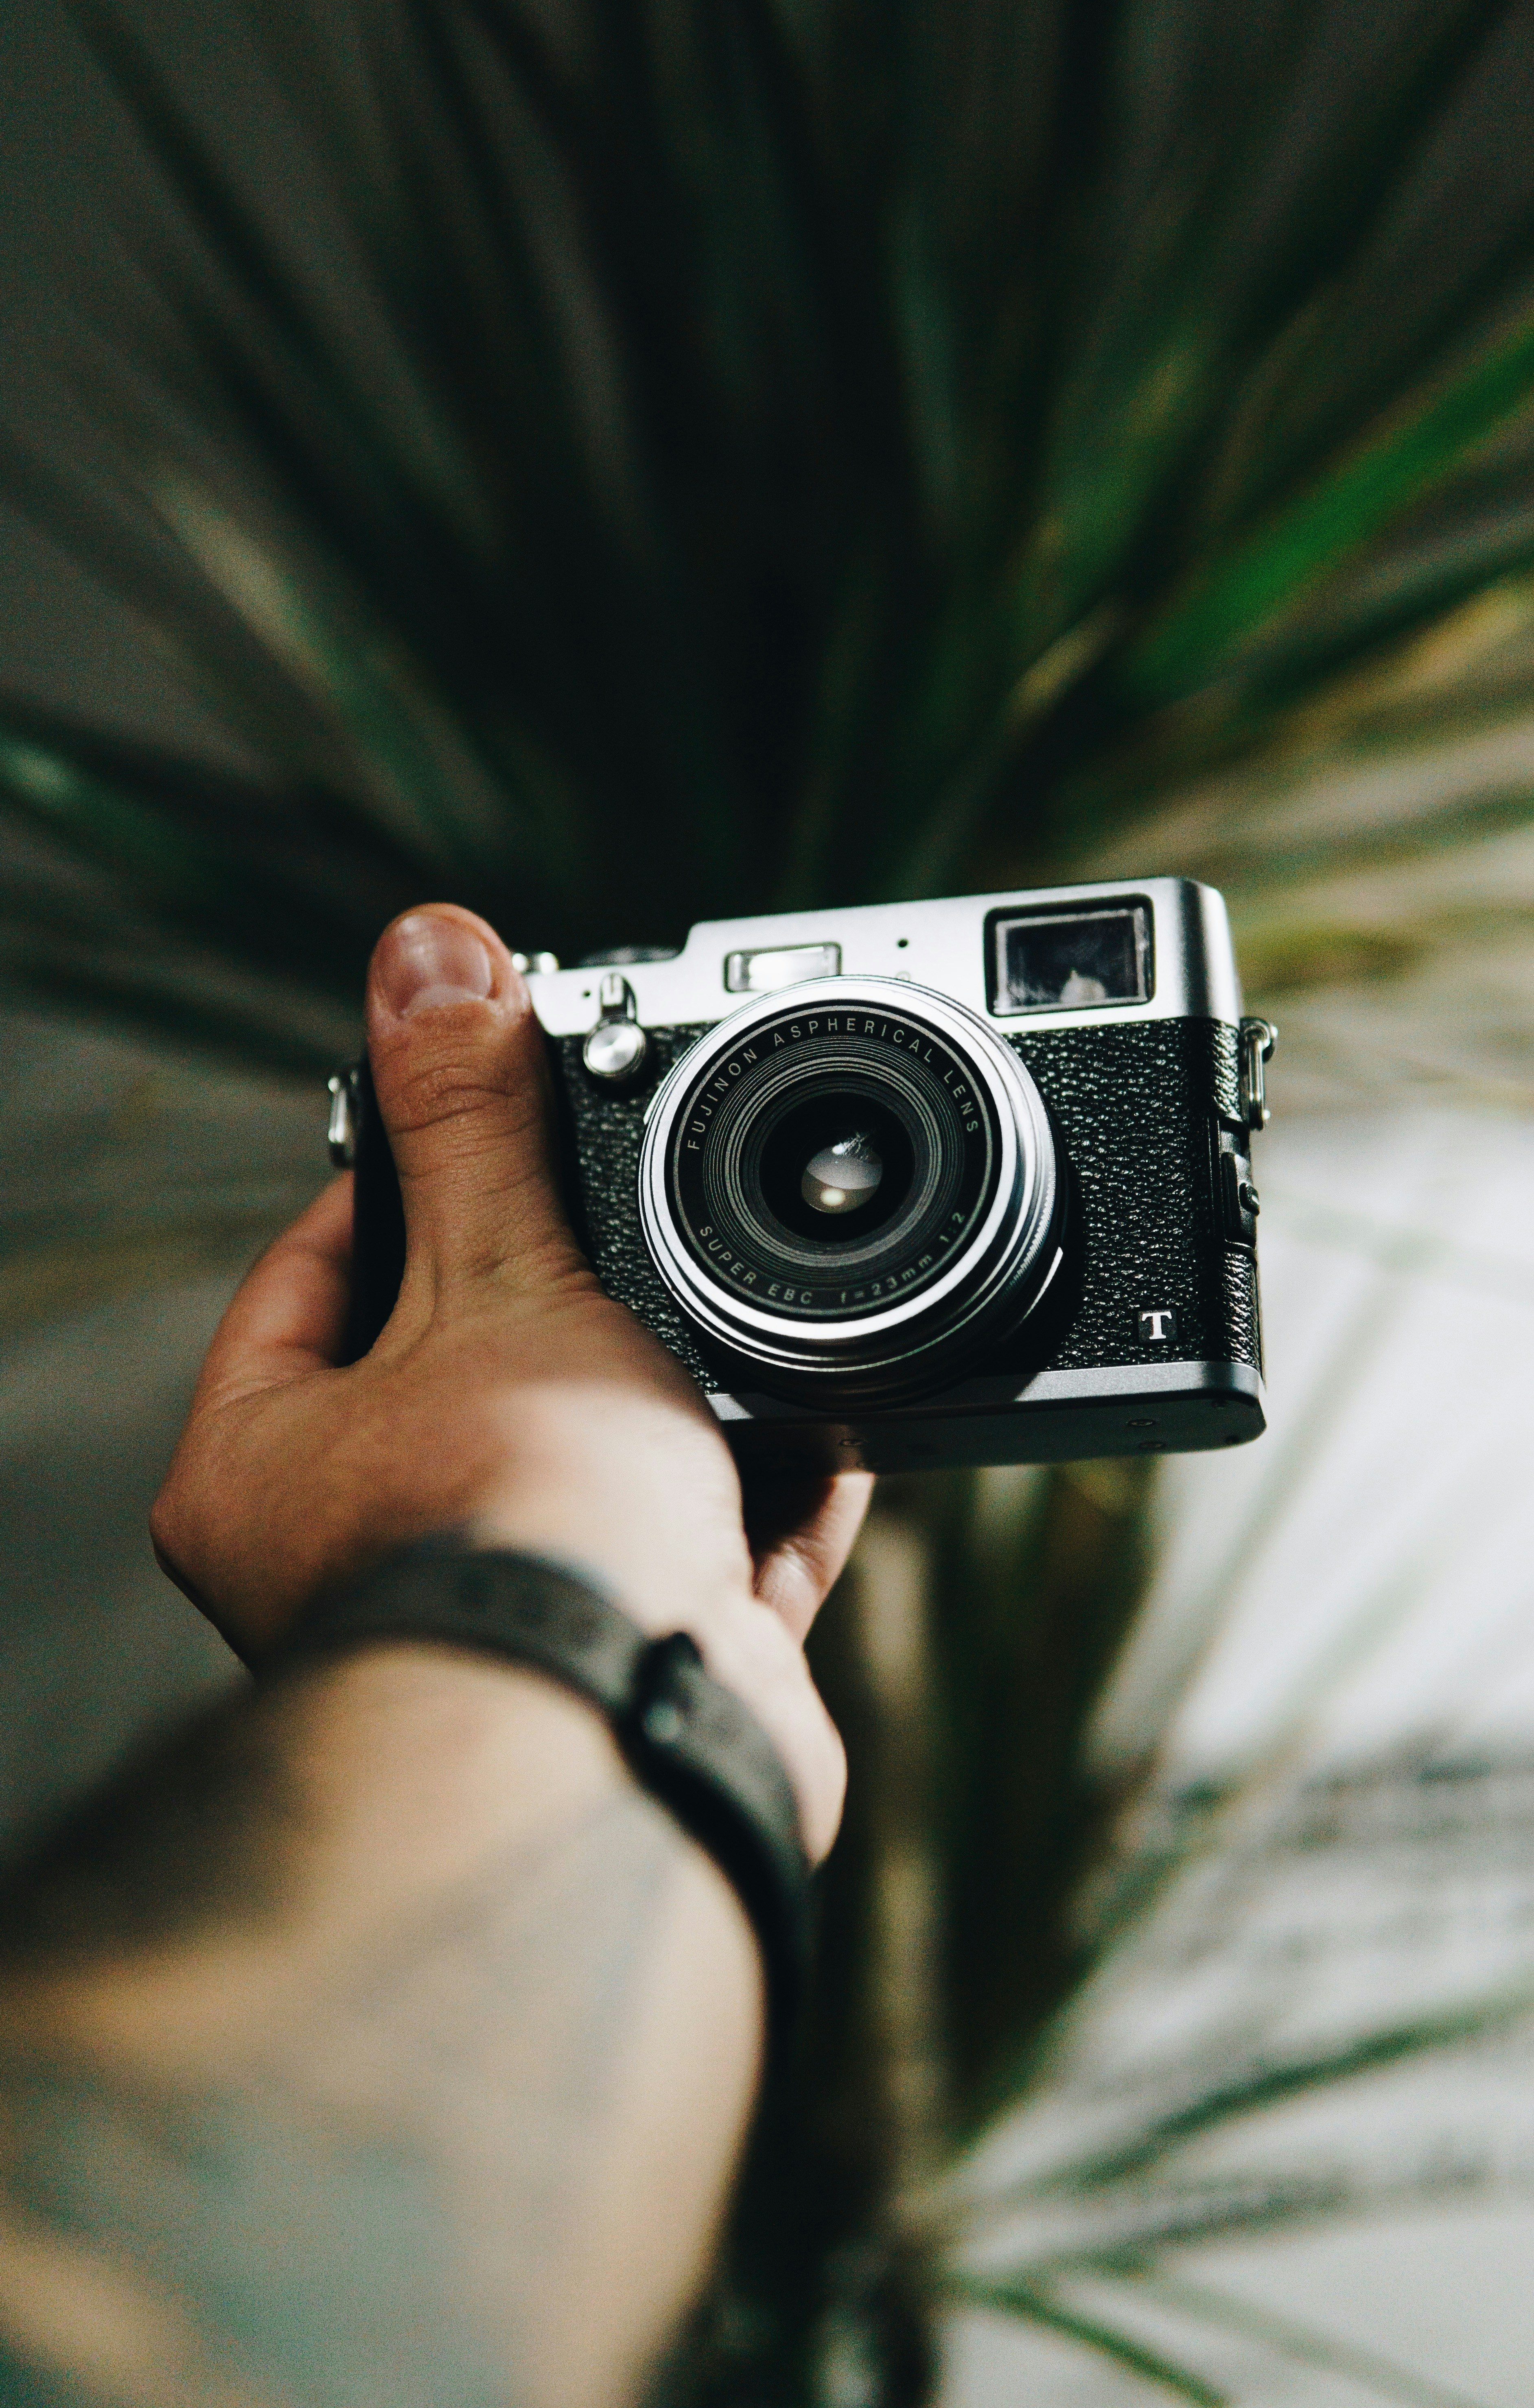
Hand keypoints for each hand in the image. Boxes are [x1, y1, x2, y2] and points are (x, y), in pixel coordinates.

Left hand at [151, 904, 868, 1858]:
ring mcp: (507, 1616)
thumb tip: (428, 957)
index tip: (490, 1119)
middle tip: (644, 1211)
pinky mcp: (635, 1666)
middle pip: (471, 1364)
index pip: (318, 1271)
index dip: (409, 1177)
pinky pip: (703, 1552)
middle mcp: (364, 1556)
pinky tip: (828, 1430)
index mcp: (266, 1467)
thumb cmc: (519, 1538)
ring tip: (751, 1313)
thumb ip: (469, 1120)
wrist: (629, 1753)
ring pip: (600, 1462)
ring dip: (684, 1395)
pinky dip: (765, 1493)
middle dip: (574, 1293)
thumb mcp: (495, 1278)